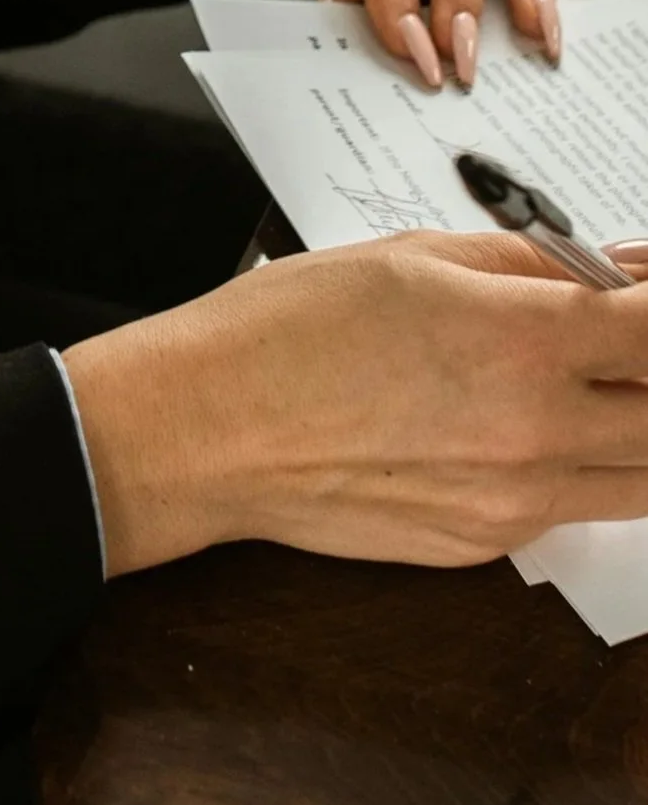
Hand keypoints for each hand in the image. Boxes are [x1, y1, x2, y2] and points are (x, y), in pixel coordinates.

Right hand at [62, 230, 647, 576]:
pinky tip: (512, 429)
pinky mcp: (483, 545)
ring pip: (641, 477)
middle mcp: (535, 432)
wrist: (202, 433)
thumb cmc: (285, 333)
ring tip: (582, 388)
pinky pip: (569, 509)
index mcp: (522, 342)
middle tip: (618, 344)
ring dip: (631, 428)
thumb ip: (532, 264)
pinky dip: (571, 469)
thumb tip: (618, 268)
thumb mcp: (413, 259)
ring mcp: (513, 502)